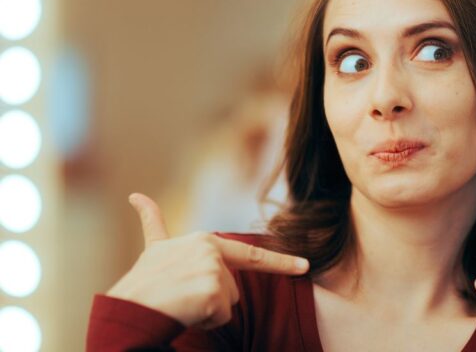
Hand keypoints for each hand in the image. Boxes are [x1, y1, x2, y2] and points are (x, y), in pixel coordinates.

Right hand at [107, 193, 308, 328]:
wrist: (127, 307)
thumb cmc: (142, 283)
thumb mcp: (153, 249)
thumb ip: (153, 223)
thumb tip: (136, 196)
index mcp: (204, 241)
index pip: (251, 254)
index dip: (282, 262)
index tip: (306, 266)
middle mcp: (212, 251)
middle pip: (234, 288)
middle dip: (213, 300)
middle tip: (182, 296)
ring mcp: (214, 270)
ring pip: (229, 304)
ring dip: (207, 310)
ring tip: (180, 302)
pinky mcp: (214, 292)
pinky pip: (222, 317)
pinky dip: (204, 321)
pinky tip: (182, 310)